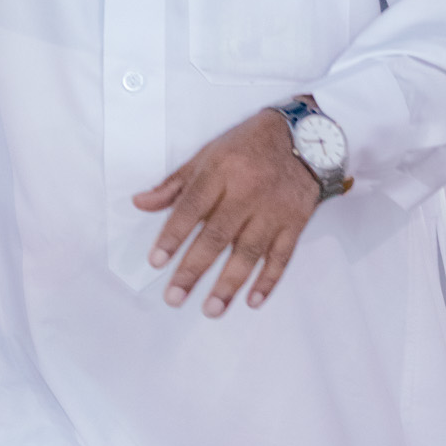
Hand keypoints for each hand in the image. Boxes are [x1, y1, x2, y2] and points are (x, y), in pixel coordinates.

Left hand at [132, 109, 319, 316]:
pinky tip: (252, 300)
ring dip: (229, 283)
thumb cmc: (247, 145)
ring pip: (249, 251)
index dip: (173, 235)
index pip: (192, 207)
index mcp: (221, 171)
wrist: (304, 137)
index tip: (157, 261)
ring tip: (211, 309)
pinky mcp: (295, 222)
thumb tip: (141, 203)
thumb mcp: (208, 154)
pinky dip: (268, 280)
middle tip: (175, 297)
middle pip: (217, 235)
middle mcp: (247, 191)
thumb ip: (175, 184)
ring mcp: (273, 209)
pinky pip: (282, 255)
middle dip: (194, 269)